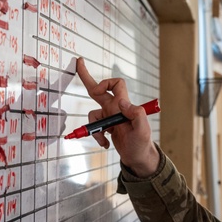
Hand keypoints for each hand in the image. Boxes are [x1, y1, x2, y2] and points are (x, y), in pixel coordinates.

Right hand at [75, 58, 159, 175]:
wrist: (138, 158)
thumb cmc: (143, 144)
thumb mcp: (143, 130)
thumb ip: (136, 114)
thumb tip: (122, 103)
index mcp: (124, 105)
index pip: (116, 84)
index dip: (105, 83)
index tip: (97, 91)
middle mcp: (115, 109)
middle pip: (97, 91)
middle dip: (86, 77)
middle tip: (78, 63)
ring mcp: (110, 118)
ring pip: (92, 115)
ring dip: (94, 129)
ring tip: (104, 139)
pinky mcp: (106, 128)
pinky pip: (94, 128)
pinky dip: (97, 136)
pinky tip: (106, 144)